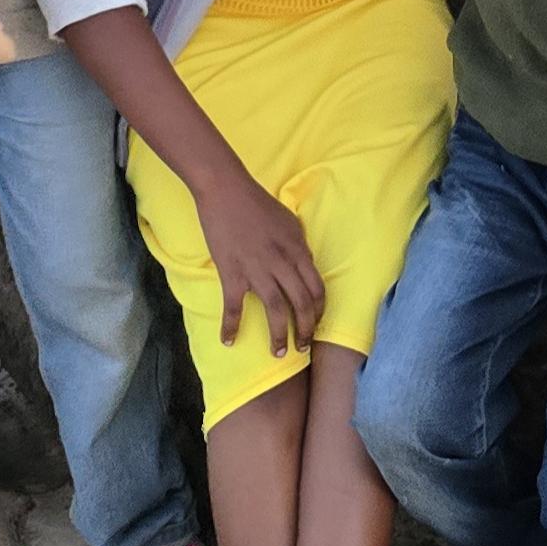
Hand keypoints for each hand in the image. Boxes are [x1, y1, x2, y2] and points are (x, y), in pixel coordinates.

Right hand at [195, 171, 324, 353]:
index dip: (319, 311)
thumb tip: (304, 265)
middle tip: (303, 348)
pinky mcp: (232, 273)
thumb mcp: (289, 221)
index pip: (317, 288)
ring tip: (279, 354)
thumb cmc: (258, 203)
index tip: (316, 325)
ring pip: (277, 310)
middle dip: (306, 330)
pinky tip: (229, 341)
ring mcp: (258, 270)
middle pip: (302, 304)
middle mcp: (282, 262)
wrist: (226, 190)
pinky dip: (231, 326)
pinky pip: (233, 307)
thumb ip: (298, 246)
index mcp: (298, 250)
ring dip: (280, 336)